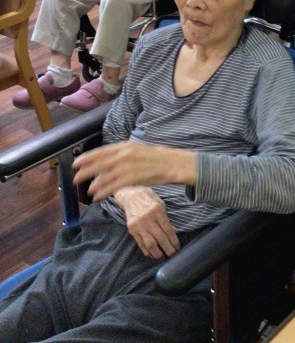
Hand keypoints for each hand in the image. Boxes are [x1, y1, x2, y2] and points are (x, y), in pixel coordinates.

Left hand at [72, 141, 195, 200]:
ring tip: (88, 191)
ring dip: (93, 185)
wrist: (172, 163)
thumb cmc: (157, 157)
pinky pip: (112, 187)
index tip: (77, 163)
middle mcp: (123, 155)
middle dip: (85, 171)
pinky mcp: (131, 179)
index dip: (87, 158)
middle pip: (98, 164)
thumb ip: (124, 153)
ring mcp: (126, 167)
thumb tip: (112, 159)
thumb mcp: (138, 149)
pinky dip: (103, 192)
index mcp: (124, 146)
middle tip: (75, 178)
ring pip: (103, 177)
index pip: (101, 151)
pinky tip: (97, 196)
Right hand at [114, 186, 179, 258]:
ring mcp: (139, 225)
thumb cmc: (149, 198)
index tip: (178, 247)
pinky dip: (146, 251)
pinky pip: (140, 244)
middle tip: (172, 254)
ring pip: (150, 244)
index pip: (168, 230)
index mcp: (158, 211)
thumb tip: (173, 232)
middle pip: (160, 238)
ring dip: (157, 253)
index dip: (174, 241)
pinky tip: (151, 254)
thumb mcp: (160, 205)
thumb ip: (166, 219)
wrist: (131, 195)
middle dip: (168, 249)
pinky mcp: (132, 230)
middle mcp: (148, 219)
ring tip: (162, 257)